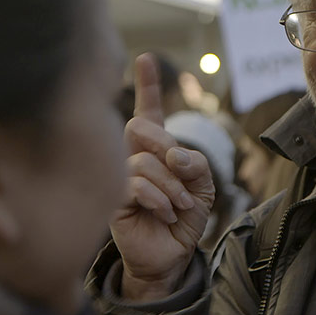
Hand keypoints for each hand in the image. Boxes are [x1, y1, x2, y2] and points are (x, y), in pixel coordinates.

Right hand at [110, 54, 214, 301]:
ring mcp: (118, 176)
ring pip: (143, 162)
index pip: (148, 113)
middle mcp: (131, 157)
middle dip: (168, 150)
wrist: (171, 256)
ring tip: (179, 207)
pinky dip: (158, 199)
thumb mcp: (203, 187)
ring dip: (171, 186)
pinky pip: (134, 185)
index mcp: (154, 150)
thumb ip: (196, 164)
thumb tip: (174, 155)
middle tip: (183, 177)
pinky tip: (164, 214)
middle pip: (140, 129)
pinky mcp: (112, 199)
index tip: (146, 58)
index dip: (148, 85)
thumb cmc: (183, 219)